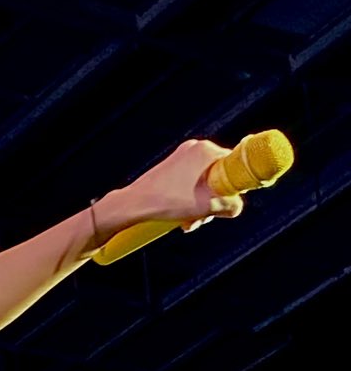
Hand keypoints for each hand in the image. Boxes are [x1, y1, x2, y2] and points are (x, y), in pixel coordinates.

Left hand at [118, 138, 244, 231]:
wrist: (133, 204)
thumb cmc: (169, 203)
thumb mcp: (208, 207)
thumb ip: (233, 205)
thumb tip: (236, 205)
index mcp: (207, 150)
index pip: (234, 166)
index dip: (233, 187)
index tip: (225, 203)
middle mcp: (195, 147)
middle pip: (218, 176)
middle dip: (212, 201)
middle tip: (202, 219)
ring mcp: (182, 156)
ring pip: (204, 183)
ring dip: (200, 205)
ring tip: (188, 222)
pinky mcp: (171, 167)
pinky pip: (191, 183)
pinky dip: (189, 199)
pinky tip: (181, 216)